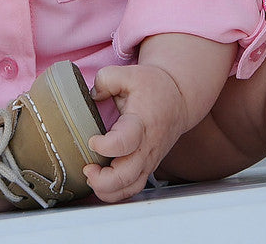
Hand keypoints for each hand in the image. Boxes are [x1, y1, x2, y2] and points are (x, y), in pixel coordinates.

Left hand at [83, 63, 186, 202]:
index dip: (105, 146)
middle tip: (87, 168)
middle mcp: (146, 146)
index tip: (92, 139)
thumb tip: (92, 95)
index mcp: (141, 122)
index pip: (125, 142)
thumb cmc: (153, 87)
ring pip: (130, 188)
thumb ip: (106, 79)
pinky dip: (116, 192)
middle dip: (102, 180)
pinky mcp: (147, 166)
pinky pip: (133, 188)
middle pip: (127, 176)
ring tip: (92, 177)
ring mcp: (148, 159)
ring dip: (108, 190)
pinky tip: (101, 183)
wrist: (177, 98)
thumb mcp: (129, 73)